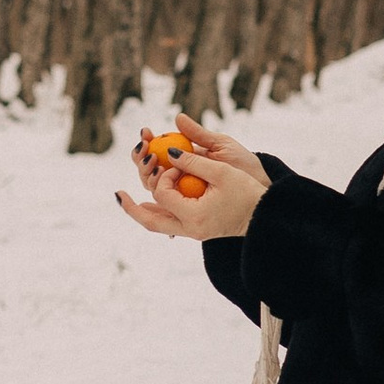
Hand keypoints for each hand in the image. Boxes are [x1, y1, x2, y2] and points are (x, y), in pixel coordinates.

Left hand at [116, 122, 270, 242]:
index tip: (175, 162)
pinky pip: (170, 224)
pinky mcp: (198, 231)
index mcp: (194, 216)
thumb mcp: (222, 171)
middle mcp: (190, 229)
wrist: (266, 217)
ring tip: (128, 198)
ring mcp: (193, 233)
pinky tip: (152, 202)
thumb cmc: (248, 192)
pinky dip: (158, 213)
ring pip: (158, 225)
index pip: (163, 195)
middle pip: (150, 221)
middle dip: (131, 207)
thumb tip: (166, 150)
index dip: (163, 175)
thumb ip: (193, 160)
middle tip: (117, 194)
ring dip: (143, 211)